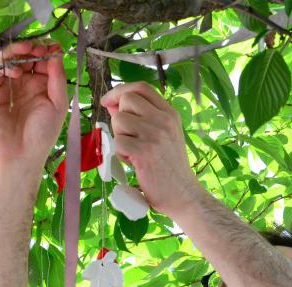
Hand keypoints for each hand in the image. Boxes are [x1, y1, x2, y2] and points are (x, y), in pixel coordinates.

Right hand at [0, 41, 67, 167]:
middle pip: (26, 56)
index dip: (47, 51)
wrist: (21, 155)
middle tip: (38, 47)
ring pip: (9, 59)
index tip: (53, 46)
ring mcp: (7, 86)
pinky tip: (16, 73)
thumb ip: (57, 78)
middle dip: (33, 47)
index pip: (43, 60)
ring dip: (18, 50)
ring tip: (27, 49)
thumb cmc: (42, 134)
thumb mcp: (58, 104)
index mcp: (42, 86)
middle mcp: (24, 83)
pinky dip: (5, 66)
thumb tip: (56, 52)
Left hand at [100, 83, 200, 215]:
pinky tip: (134, 163)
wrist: (182, 194)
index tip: (109, 101)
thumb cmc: (169, 167)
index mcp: (170, 114)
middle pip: (127, 100)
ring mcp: (154, 135)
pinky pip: (117, 142)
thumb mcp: (164, 136)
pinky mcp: (143, 152)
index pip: (141, 87)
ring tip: (134, 152)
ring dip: (120, 138)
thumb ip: (142, 118)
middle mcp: (163, 120)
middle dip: (119, 117)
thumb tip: (113, 105)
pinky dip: (120, 154)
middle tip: (128, 136)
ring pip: (118, 120)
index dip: (120, 91)